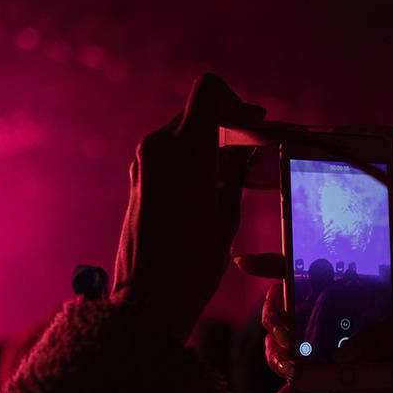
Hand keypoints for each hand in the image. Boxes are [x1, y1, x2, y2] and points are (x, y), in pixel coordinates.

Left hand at [112, 74, 264, 340]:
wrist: (147, 301)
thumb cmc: (192, 264)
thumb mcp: (227, 214)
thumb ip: (235, 172)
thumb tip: (244, 151)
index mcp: (184, 148)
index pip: (209, 91)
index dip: (237, 102)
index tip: (255, 124)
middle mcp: (157, 147)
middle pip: (196, 113)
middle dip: (225, 126)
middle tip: (253, 151)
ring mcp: (142, 163)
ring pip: (181, 133)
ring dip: (207, 144)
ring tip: (233, 175)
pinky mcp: (136, 180)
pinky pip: (168, 155)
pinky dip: (190, 160)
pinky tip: (210, 188)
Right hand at [235, 253, 392, 392]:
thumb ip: (388, 335)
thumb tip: (343, 353)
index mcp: (351, 292)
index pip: (307, 267)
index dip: (274, 263)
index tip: (245, 264)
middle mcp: (327, 314)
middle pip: (280, 305)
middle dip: (272, 317)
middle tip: (287, 334)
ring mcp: (319, 345)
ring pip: (278, 342)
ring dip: (277, 354)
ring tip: (296, 368)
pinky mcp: (318, 375)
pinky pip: (293, 379)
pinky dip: (290, 388)